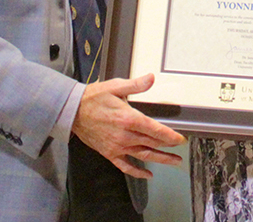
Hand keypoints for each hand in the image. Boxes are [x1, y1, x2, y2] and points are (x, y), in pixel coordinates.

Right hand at [71, 73, 185, 177]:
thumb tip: (151, 78)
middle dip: (169, 148)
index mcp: (128, 118)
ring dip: (160, 159)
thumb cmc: (93, 98)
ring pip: (143, 155)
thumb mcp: (115, 86)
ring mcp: (117, 146)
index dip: (170, 136)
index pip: (155, 130)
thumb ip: (136, 85)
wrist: (72, 112)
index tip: (180, 139)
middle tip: (180, 150)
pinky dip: (137, 172)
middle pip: (153, 144)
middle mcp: (125, 135)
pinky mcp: (109, 153)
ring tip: (173, 162)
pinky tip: (147, 174)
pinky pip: (125, 166)